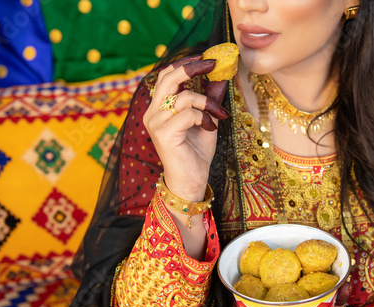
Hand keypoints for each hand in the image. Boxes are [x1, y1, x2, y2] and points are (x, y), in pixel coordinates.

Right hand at [143, 55, 229, 200]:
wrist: (191, 181)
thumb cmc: (196, 153)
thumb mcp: (206, 120)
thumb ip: (210, 99)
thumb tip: (220, 76)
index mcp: (159, 108)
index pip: (165, 76)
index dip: (184, 64)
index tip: (206, 59)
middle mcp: (152, 113)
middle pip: (167, 78)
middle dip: (192, 68)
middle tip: (213, 65)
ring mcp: (156, 123)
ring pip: (183, 97)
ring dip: (207, 103)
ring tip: (217, 116)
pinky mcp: (164, 134)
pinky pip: (188, 114)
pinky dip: (203, 117)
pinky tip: (209, 128)